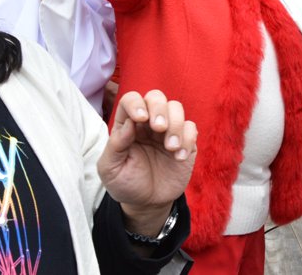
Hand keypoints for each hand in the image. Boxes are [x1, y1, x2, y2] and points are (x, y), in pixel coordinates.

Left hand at [98, 90, 196, 236]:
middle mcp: (148, 124)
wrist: (148, 204)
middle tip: (159, 128)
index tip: (141, 119)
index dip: (136, 103)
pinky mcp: (185, 142)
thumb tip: (129, 122)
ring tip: (171, 148)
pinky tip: (179, 158)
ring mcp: (168, 131)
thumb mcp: (111, 169)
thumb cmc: (126, 184)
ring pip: (176, 108)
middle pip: (156, 97)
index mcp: (128, 125)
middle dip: (159, 108)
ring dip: (175, 125)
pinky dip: (187, 140)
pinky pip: (191, 128)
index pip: (131, 99)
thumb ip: (116, 145)